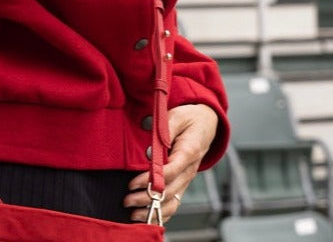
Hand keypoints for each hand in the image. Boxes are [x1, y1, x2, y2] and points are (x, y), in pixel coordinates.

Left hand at [123, 103, 218, 222]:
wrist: (206, 123)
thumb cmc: (189, 119)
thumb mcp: (177, 116)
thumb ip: (164, 130)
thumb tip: (151, 150)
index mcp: (189, 152)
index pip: (170, 171)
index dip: (151, 180)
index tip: (134, 183)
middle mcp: (189, 170)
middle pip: (169, 191)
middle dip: (147, 198)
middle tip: (127, 199)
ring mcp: (187, 178)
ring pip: (172, 201)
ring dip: (153, 210)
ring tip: (133, 213)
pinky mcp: (183, 182)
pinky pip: (175, 202)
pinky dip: (162, 213)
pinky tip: (147, 217)